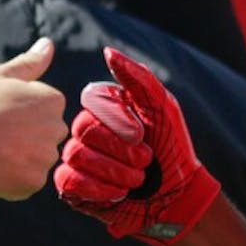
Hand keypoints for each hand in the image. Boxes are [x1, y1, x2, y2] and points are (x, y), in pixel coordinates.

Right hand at [0, 37, 67, 197]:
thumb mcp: (0, 76)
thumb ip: (30, 63)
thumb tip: (48, 44)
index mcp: (52, 100)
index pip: (46, 114)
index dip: (21, 117)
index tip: (2, 116)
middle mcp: (56, 127)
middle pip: (45, 138)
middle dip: (26, 140)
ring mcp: (46, 156)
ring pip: (36, 162)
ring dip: (19, 161)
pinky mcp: (34, 181)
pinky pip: (27, 183)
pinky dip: (12, 181)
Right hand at [54, 47, 221, 245]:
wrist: (178, 194)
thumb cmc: (173, 147)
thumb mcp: (163, 107)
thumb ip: (138, 78)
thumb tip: (107, 52)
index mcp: (105, 107)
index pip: (92, 101)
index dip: (118, 120)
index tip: (143, 134)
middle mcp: (87, 129)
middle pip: (84, 129)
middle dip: (121, 149)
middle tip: (146, 161)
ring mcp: (77, 157)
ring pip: (76, 155)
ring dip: (115, 170)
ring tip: (138, 178)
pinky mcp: (72, 187)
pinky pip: (68, 181)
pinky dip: (99, 188)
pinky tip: (120, 193)